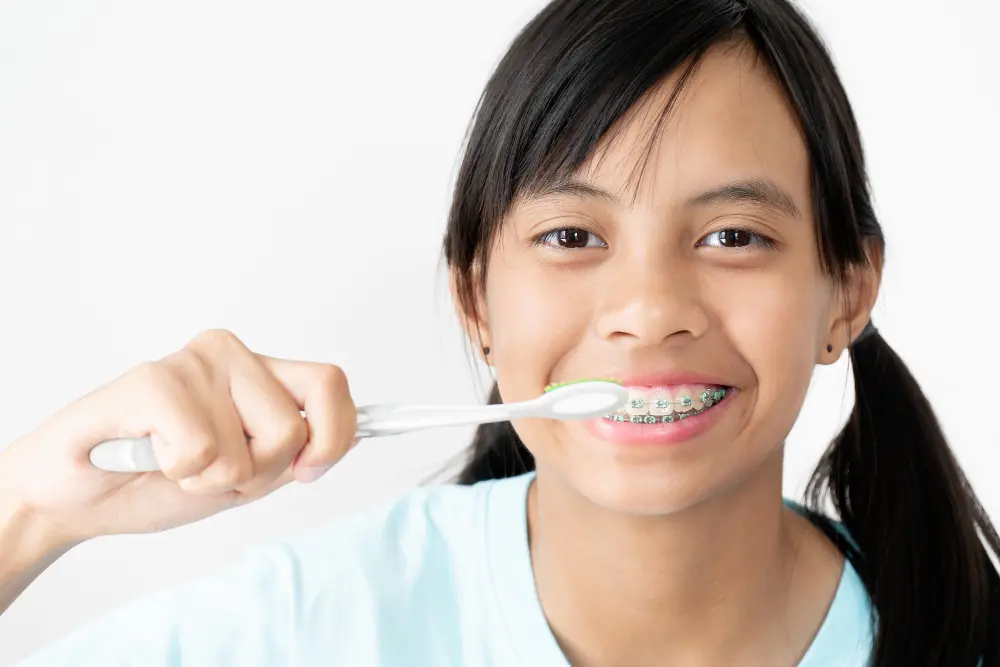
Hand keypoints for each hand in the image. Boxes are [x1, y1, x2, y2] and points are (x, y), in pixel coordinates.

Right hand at [1, 329, 357, 542]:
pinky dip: (180, 472)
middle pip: (295, 426)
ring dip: (214, 477)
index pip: (330, 384)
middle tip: (212, 470)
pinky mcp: (154, 379)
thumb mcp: (247, 474)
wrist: (79, 497)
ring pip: (253, 444)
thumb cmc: (161, 479)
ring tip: (174, 463)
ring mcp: (194, 362)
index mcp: (258, 371)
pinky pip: (204, 449)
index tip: (308, 470)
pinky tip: (150, 456)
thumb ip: (295, 453)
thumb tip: (348, 438)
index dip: (335, 435)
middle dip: (260, 471)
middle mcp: (230, 354)